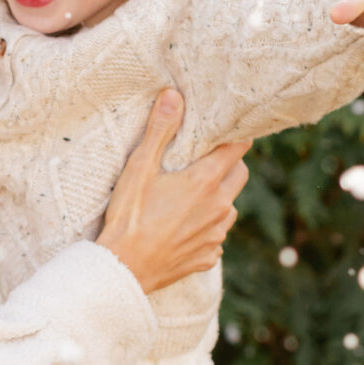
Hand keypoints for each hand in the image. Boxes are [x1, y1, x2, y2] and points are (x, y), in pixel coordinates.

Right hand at [96, 89, 250, 295]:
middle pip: (240, 175)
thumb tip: (173, 95)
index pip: (237, 148)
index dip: (233, 137)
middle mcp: (220, 207)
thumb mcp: (139, 168)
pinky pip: (216, 236)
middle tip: (203, 161)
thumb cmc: (129, 216)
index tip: (224, 131)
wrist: (123, 269)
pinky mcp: (208, 257)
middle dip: (229, 164)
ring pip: (230, 207)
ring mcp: (216, 234)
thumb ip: (160, 130)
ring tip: (189, 197)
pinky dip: (206, 228)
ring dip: (218, 197)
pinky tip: (182, 227)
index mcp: (206, 182)